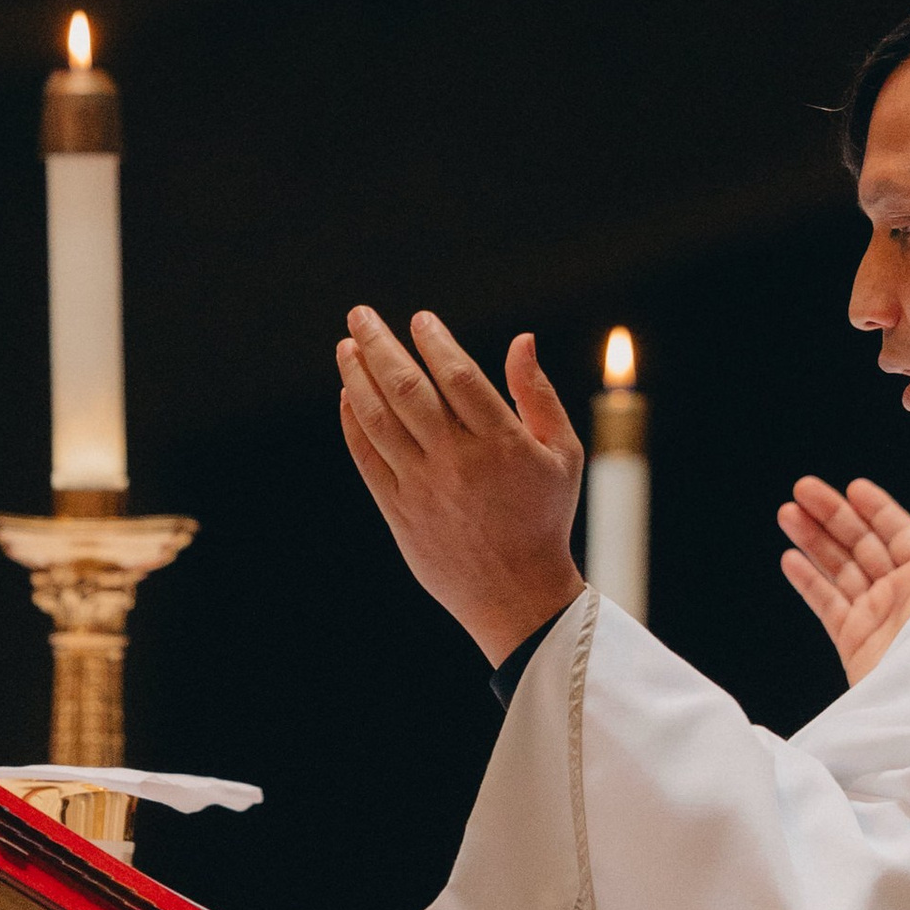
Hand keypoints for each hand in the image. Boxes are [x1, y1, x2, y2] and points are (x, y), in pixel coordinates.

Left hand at [338, 308, 585, 661]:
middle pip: (409, 390)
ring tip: (346, 347)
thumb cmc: (545, 516)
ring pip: (380, 420)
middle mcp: (458, 462)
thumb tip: (521, 339)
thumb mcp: (563, 454)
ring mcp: (423, 487)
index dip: (436, 343)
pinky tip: (348, 395)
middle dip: (380, 346)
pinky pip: (367, 458)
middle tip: (360, 315)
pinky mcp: (399, 510)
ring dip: (357, 378)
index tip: (420, 319)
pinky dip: (353, 424)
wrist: (517, 594)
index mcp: (503, 444)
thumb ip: (539, 394)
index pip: (460, 378)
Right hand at [778, 475, 909, 684]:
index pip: (897, 532)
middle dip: (832, 515)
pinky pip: (827, 604)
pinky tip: (791, 560)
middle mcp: (900, 593)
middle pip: (861, 544)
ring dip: (813, 540)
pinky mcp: (853, 641)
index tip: (853, 487)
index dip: (875, 508)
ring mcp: (875, 616)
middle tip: (804, 490)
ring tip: (788, 514)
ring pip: (838, 568)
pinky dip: (808, 581)